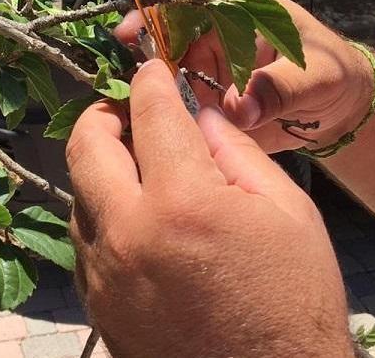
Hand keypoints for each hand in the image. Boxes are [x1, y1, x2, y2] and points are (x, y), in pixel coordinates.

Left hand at [66, 60, 351, 357]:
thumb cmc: (294, 304)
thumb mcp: (288, 213)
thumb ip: (237, 152)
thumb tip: (199, 115)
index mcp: (183, 203)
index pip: (149, 112)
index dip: (151, 79)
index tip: (155, 68)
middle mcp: (128, 234)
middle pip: (86, 145)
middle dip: (105, 114)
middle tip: (130, 112)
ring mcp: (105, 275)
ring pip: (79, 194)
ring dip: (104, 170)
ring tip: (143, 172)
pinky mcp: (98, 306)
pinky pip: (86, 242)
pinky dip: (106, 218)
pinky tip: (141, 223)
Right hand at [116, 0, 374, 153]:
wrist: (342, 108)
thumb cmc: (334, 74)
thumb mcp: (316, 77)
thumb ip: (279, 88)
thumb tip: (240, 110)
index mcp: (238, 10)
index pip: (188, 2)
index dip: (155, 14)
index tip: (132, 33)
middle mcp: (214, 37)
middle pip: (163, 42)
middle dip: (142, 62)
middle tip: (126, 88)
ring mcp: (206, 72)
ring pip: (162, 78)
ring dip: (147, 96)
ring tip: (131, 117)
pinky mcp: (205, 104)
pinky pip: (175, 111)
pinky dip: (161, 122)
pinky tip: (148, 137)